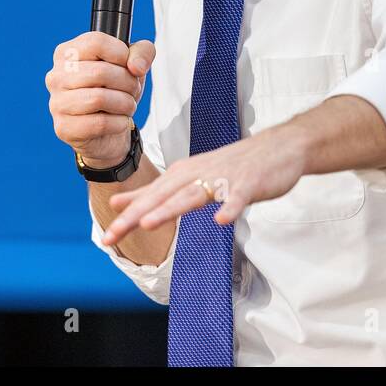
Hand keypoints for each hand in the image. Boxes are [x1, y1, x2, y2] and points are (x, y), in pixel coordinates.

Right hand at [45, 31, 154, 167]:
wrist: (109, 130)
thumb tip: (136, 66)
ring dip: (125, 104)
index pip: (96, 43)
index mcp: (67, 53)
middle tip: (132, 90)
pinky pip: (100, 124)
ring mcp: (57, 103)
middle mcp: (56, 76)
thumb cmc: (115, 91)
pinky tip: (119, 121)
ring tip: (127, 106)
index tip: (129, 66)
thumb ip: (143, 52)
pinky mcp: (64, 128)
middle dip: (128, 83)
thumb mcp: (133, 65)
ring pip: (99, 99)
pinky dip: (119, 123)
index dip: (121, 54)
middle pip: (100, 72)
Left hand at [100, 127, 307, 247]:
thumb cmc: (233, 165)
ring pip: (194, 195)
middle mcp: (198, 174)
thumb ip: (156, 192)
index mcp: (183, 174)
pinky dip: (230, 208)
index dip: (127, 216)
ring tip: (150, 223)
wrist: (280, 147)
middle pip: (164, 197)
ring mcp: (224, 178)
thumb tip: (119, 203)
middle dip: (137, 216)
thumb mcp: (189, 176)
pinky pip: (238, 197)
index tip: (105, 238)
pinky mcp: (249, 183)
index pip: (150, 197)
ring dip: (171, 208)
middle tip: (113, 236)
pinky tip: (221, 220)